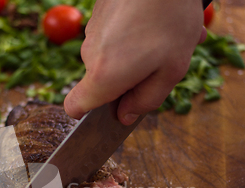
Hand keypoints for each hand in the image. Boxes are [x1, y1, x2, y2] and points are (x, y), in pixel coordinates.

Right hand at [64, 0, 205, 124]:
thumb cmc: (170, 19)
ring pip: (110, 57)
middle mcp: (90, 55)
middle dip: (127, 80)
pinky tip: (156, 24)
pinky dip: (131, 36)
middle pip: (101, 82)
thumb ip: (146, 101)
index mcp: (104, 76)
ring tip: (164, 39)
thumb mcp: (171, 71)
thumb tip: (125, 115)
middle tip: (160, 65)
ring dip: (134, 56)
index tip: (111, 108)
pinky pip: (112, 36)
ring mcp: (92, 32)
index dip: (88, 115)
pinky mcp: (98, 14)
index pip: (73, 107)